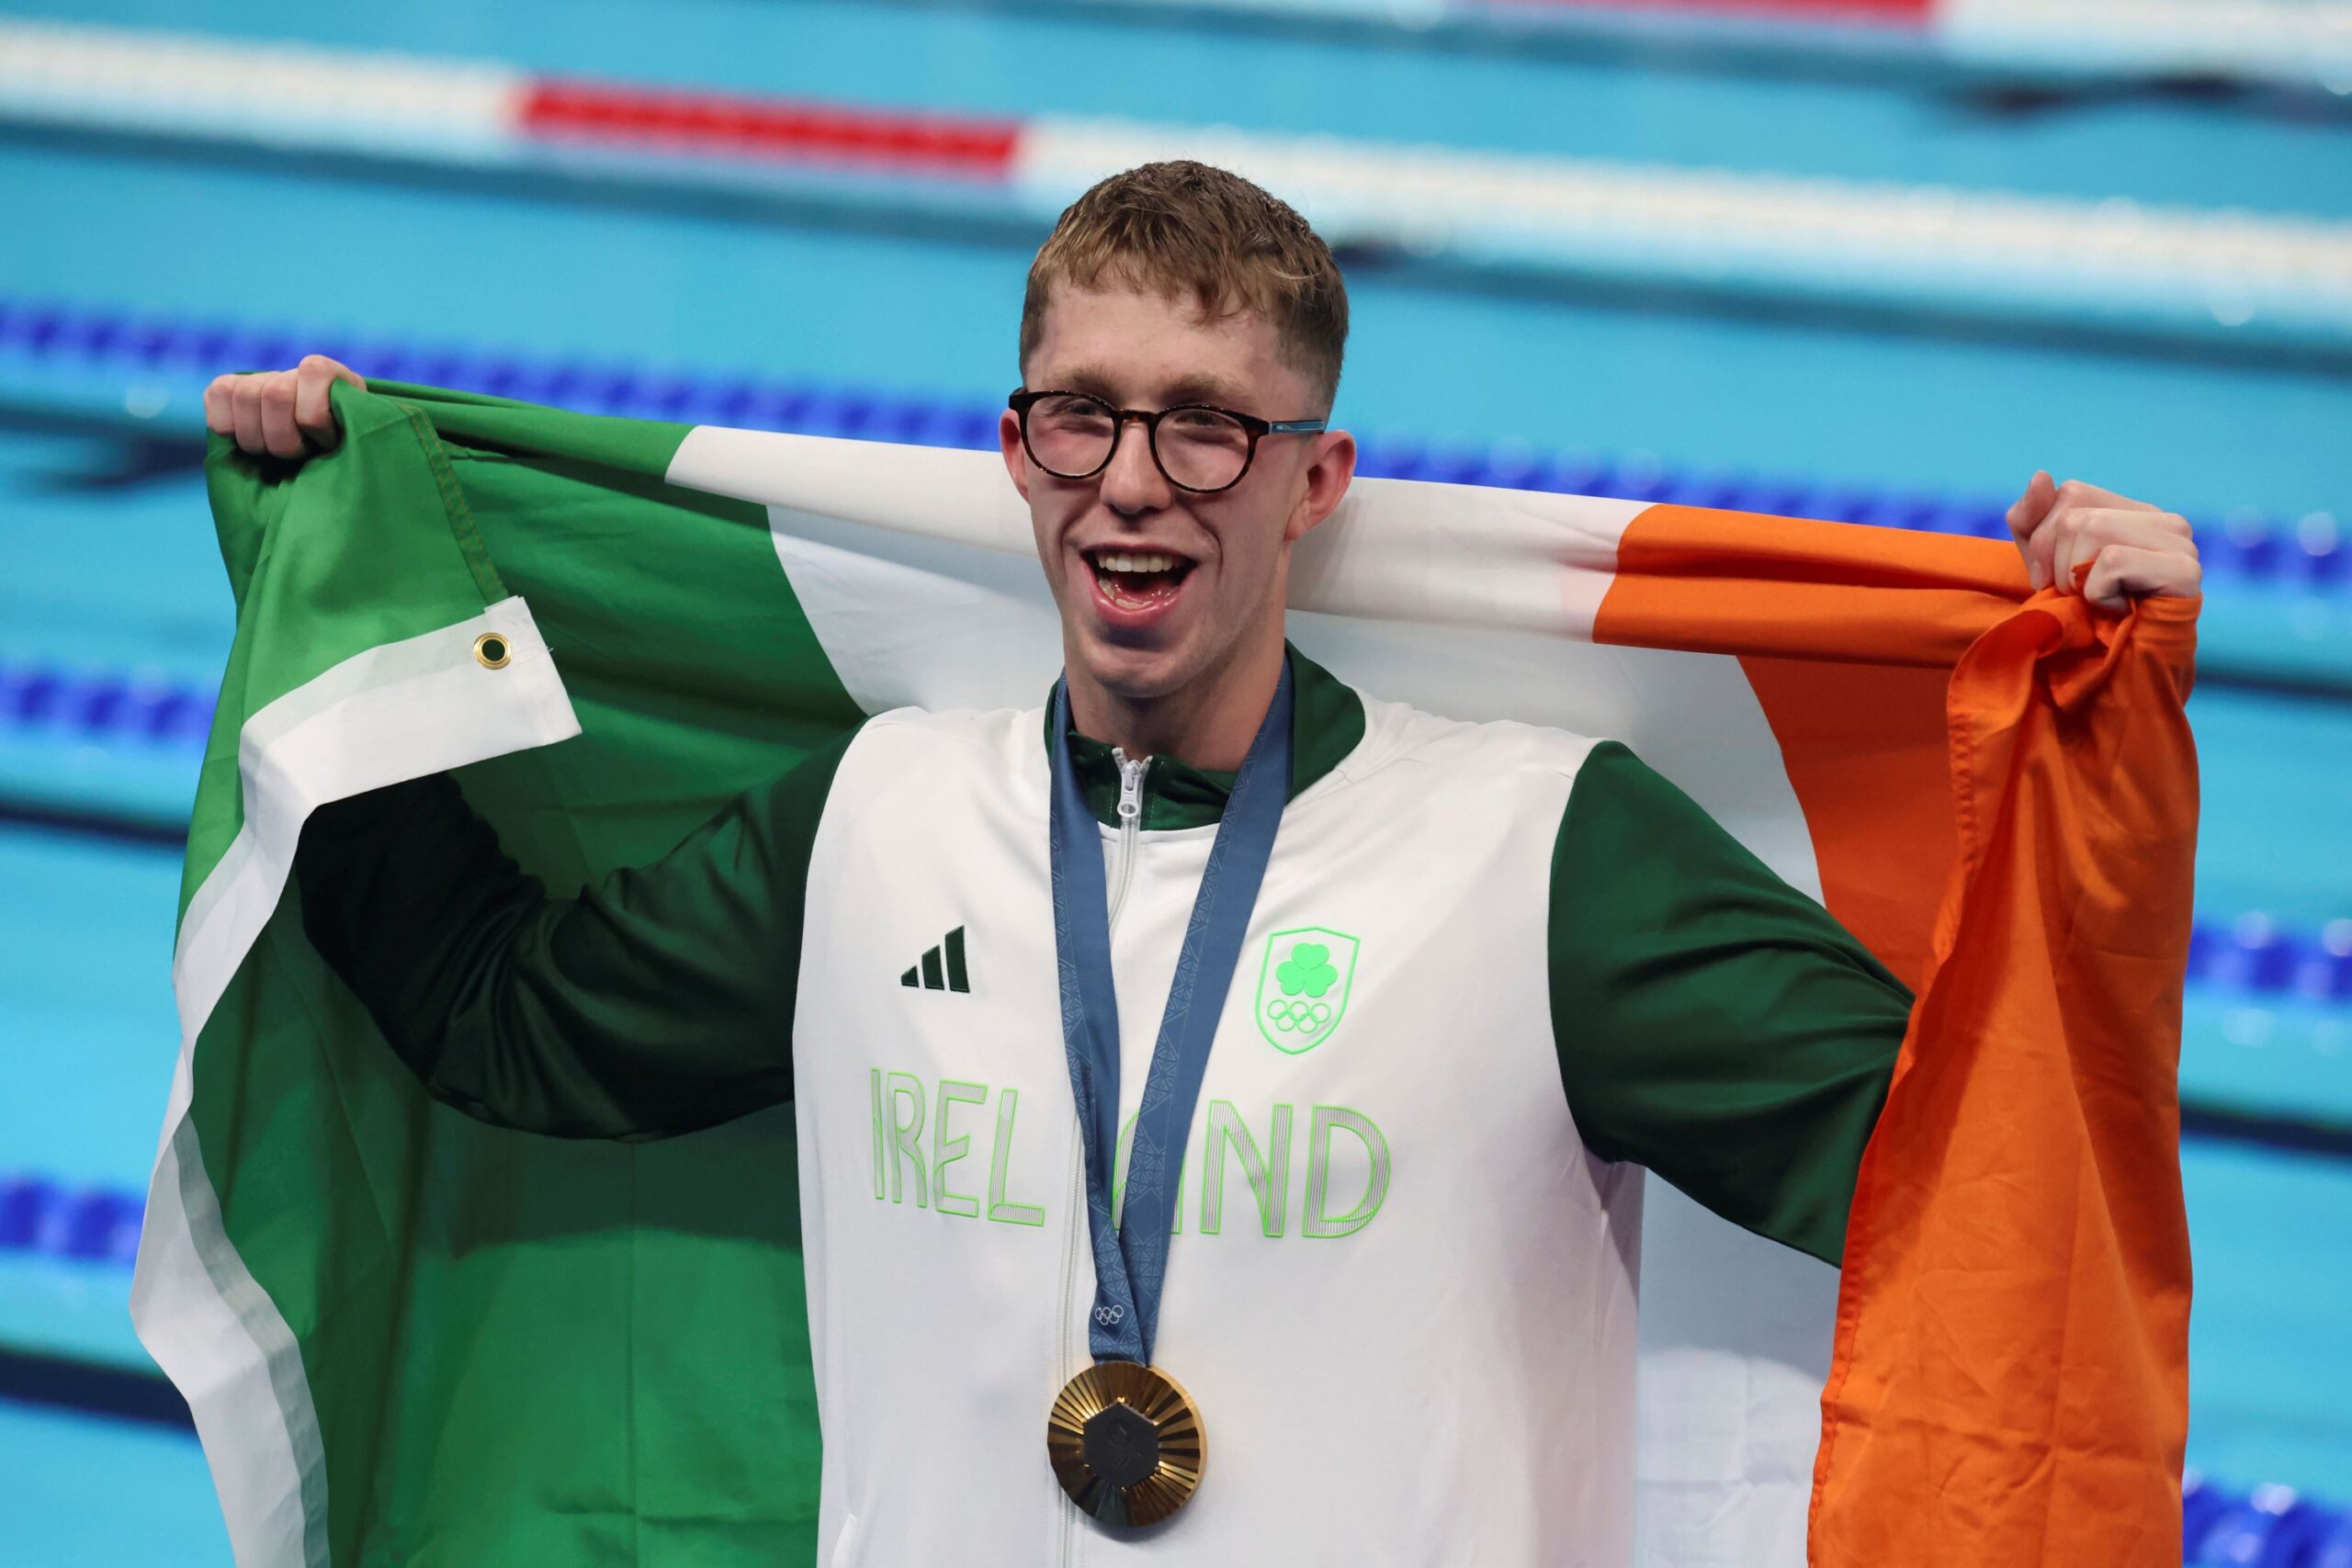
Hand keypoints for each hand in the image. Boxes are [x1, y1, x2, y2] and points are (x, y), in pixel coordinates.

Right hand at [203, 356, 366, 458]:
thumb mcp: (360, 456)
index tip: (328, 441)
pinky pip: (217, 394)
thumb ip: (358, 438)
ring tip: (275, 451)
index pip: (313, 370)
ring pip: (244, 394)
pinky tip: (247, 438)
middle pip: (274, 392)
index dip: (314, 418)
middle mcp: (297, 374)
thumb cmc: (344, 471)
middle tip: (299, 454)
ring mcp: (262, 380)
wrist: (323, 479)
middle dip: (285, 438)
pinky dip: (227, 423)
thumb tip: (346, 437)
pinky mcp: (230, 392)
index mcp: (335, 379)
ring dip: (258, 437)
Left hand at [2005, 471, 2200, 611]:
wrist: (2118, 681)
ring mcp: (2180, 542)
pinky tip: (2117, 612)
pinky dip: (2098, 594)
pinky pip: (2112, 562)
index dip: (2043, 540)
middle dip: (2055, 565)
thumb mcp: (2042, 565)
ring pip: (2090, 531)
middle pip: (2075, 514)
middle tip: (2075, 599)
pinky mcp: (2185, 570)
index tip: (2053, 580)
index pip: (2068, 492)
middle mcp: (2164, 520)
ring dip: (2075, 581)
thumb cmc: (2082, 622)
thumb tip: (2041, 475)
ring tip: (2097, 605)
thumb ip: (2032, 520)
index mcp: (2134, 512)